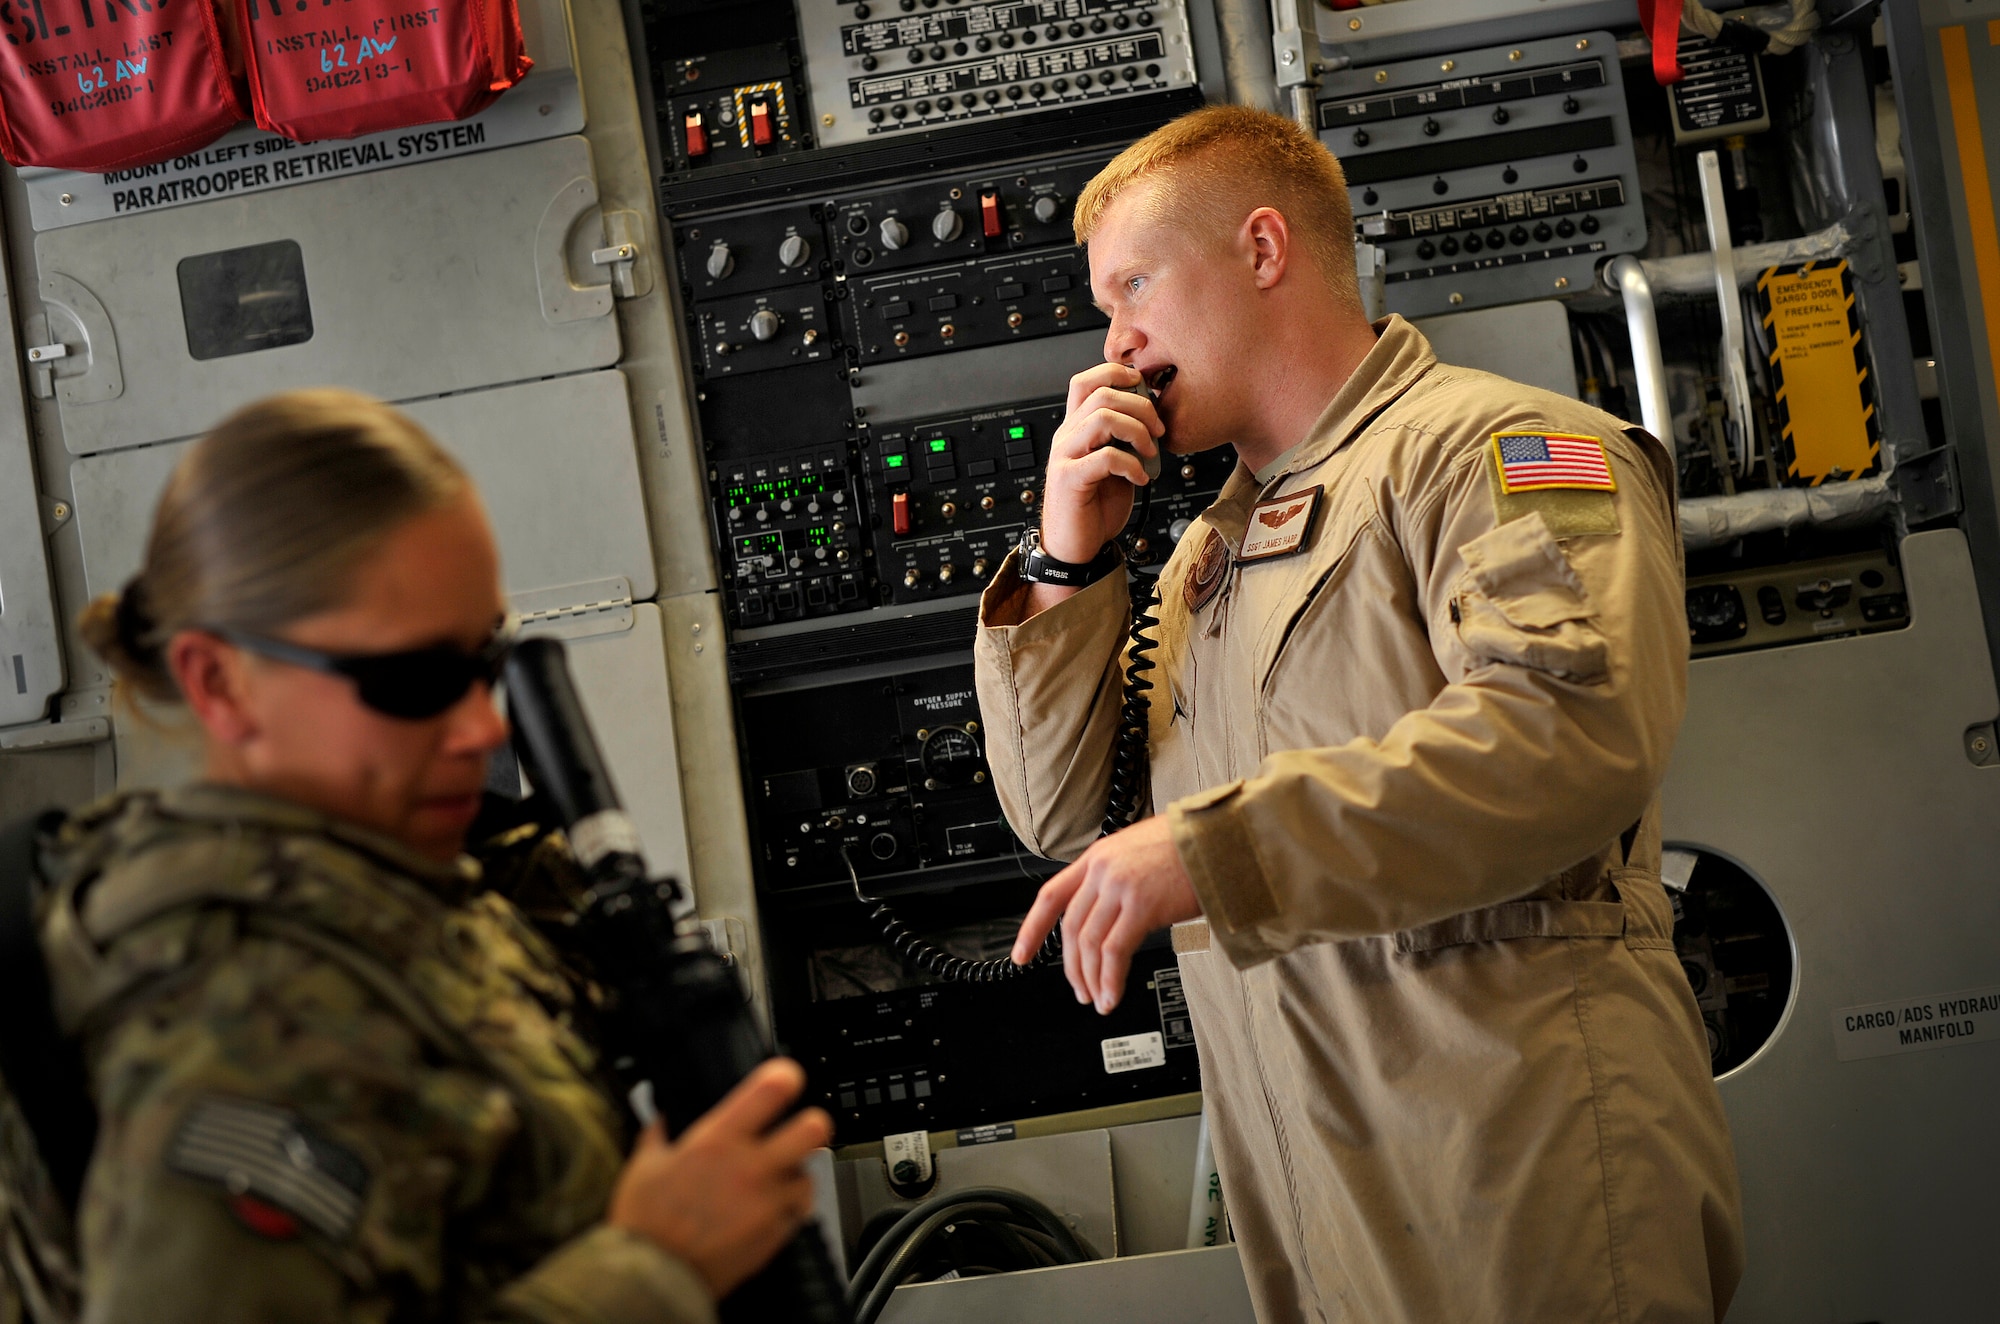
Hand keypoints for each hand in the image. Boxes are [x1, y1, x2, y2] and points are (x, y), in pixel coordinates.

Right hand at [607, 1058, 833, 1298]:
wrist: (654, 1277)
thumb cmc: (646, 1224)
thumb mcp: (643, 1167)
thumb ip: (658, 1135)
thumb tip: (661, 1117)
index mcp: (718, 1141)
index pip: (770, 1091)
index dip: (786, 1076)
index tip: (786, 1077)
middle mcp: (750, 1167)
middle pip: (812, 1129)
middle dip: (811, 1123)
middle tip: (799, 1127)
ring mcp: (767, 1202)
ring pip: (809, 1174)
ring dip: (797, 1173)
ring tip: (777, 1176)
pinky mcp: (775, 1234)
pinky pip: (798, 1212)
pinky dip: (789, 1207)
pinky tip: (770, 1207)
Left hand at [1012, 814, 1200, 1011]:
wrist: (1217, 838)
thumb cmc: (1188, 846)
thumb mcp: (1137, 851)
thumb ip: (1115, 878)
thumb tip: (1107, 914)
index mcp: (1097, 857)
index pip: (1051, 896)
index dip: (1032, 929)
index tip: (1022, 954)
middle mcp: (1102, 870)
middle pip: (1071, 928)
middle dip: (1072, 967)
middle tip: (1079, 990)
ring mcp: (1120, 887)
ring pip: (1090, 943)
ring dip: (1092, 978)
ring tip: (1098, 999)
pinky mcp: (1142, 905)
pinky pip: (1115, 951)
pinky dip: (1111, 979)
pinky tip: (1113, 994)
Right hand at [1040, 362, 1162, 564]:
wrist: (1075, 547)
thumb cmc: (1094, 508)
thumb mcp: (1115, 465)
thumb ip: (1125, 440)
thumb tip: (1153, 419)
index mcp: (1076, 428)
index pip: (1087, 380)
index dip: (1117, 374)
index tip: (1145, 391)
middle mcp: (1067, 436)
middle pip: (1101, 393)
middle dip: (1140, 407)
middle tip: (1158, 431)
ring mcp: (1065, 456)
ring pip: (1101, 418)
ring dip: (1137, 432)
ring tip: (1150, 453)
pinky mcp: (1069, 480)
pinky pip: (1105, 457)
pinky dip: (1132, 465)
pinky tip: (1140, 478)